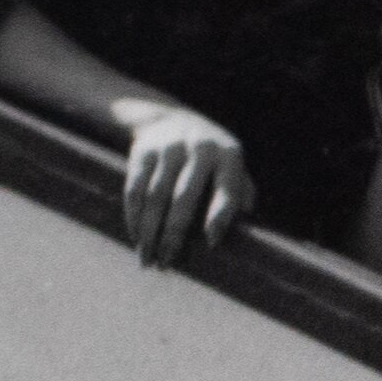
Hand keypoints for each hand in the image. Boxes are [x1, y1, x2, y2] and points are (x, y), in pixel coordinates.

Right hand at [118, 108, 249, 268]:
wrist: (169, 117)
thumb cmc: (210, 154)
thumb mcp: (231, 163)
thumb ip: (242, 189)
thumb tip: (249, 221)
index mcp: (229, 155)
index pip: (228, 189)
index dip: (220, 216)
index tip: (212, 242)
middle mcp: (200, 149)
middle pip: (184, 198)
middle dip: (172, 234)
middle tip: (165, 263)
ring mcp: (169, 148)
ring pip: (155, 196)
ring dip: (148, 230)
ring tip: (147, 256)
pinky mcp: (143, 151)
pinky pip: (135, 188)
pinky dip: (133, 214)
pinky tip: (135, 234)